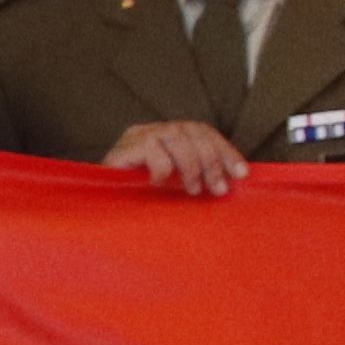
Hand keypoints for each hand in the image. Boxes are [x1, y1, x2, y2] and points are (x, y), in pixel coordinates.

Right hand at [102, 119, 251, 199]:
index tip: (242, 173)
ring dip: (191, 165)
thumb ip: (200, 179)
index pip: (202, 131)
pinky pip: (152, 149)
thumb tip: (235, 179)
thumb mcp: (177, 189)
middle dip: (212, 160)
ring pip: (175, 136)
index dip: (224, 150)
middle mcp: (152, 131)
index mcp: (168, 137)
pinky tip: (158, 185)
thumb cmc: (142, 204)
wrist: (102, 213)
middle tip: (218, 189)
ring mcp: (136, 137)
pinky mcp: (121, 149)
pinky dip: (162, 168)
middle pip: (192, 131)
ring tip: (192, 191)